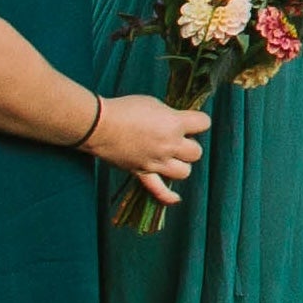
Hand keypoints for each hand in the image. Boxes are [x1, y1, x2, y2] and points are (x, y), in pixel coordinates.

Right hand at [87, 92, 210, 216]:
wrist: (99, 125)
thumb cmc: (125, 109)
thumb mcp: (154, 104)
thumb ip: (170, 116)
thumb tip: (177, 123)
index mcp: (174, 124)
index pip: (203, 124)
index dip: (199, 122)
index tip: (193, 121)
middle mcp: (169, 145)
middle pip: (196, 152)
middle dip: (189, 145)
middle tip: (177, 139)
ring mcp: (156, 162)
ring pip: (184, 172)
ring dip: (181, 165)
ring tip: (172, 157)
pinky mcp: (142, 173)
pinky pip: (159, 191)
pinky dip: (168, 196)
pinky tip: (176, 198)